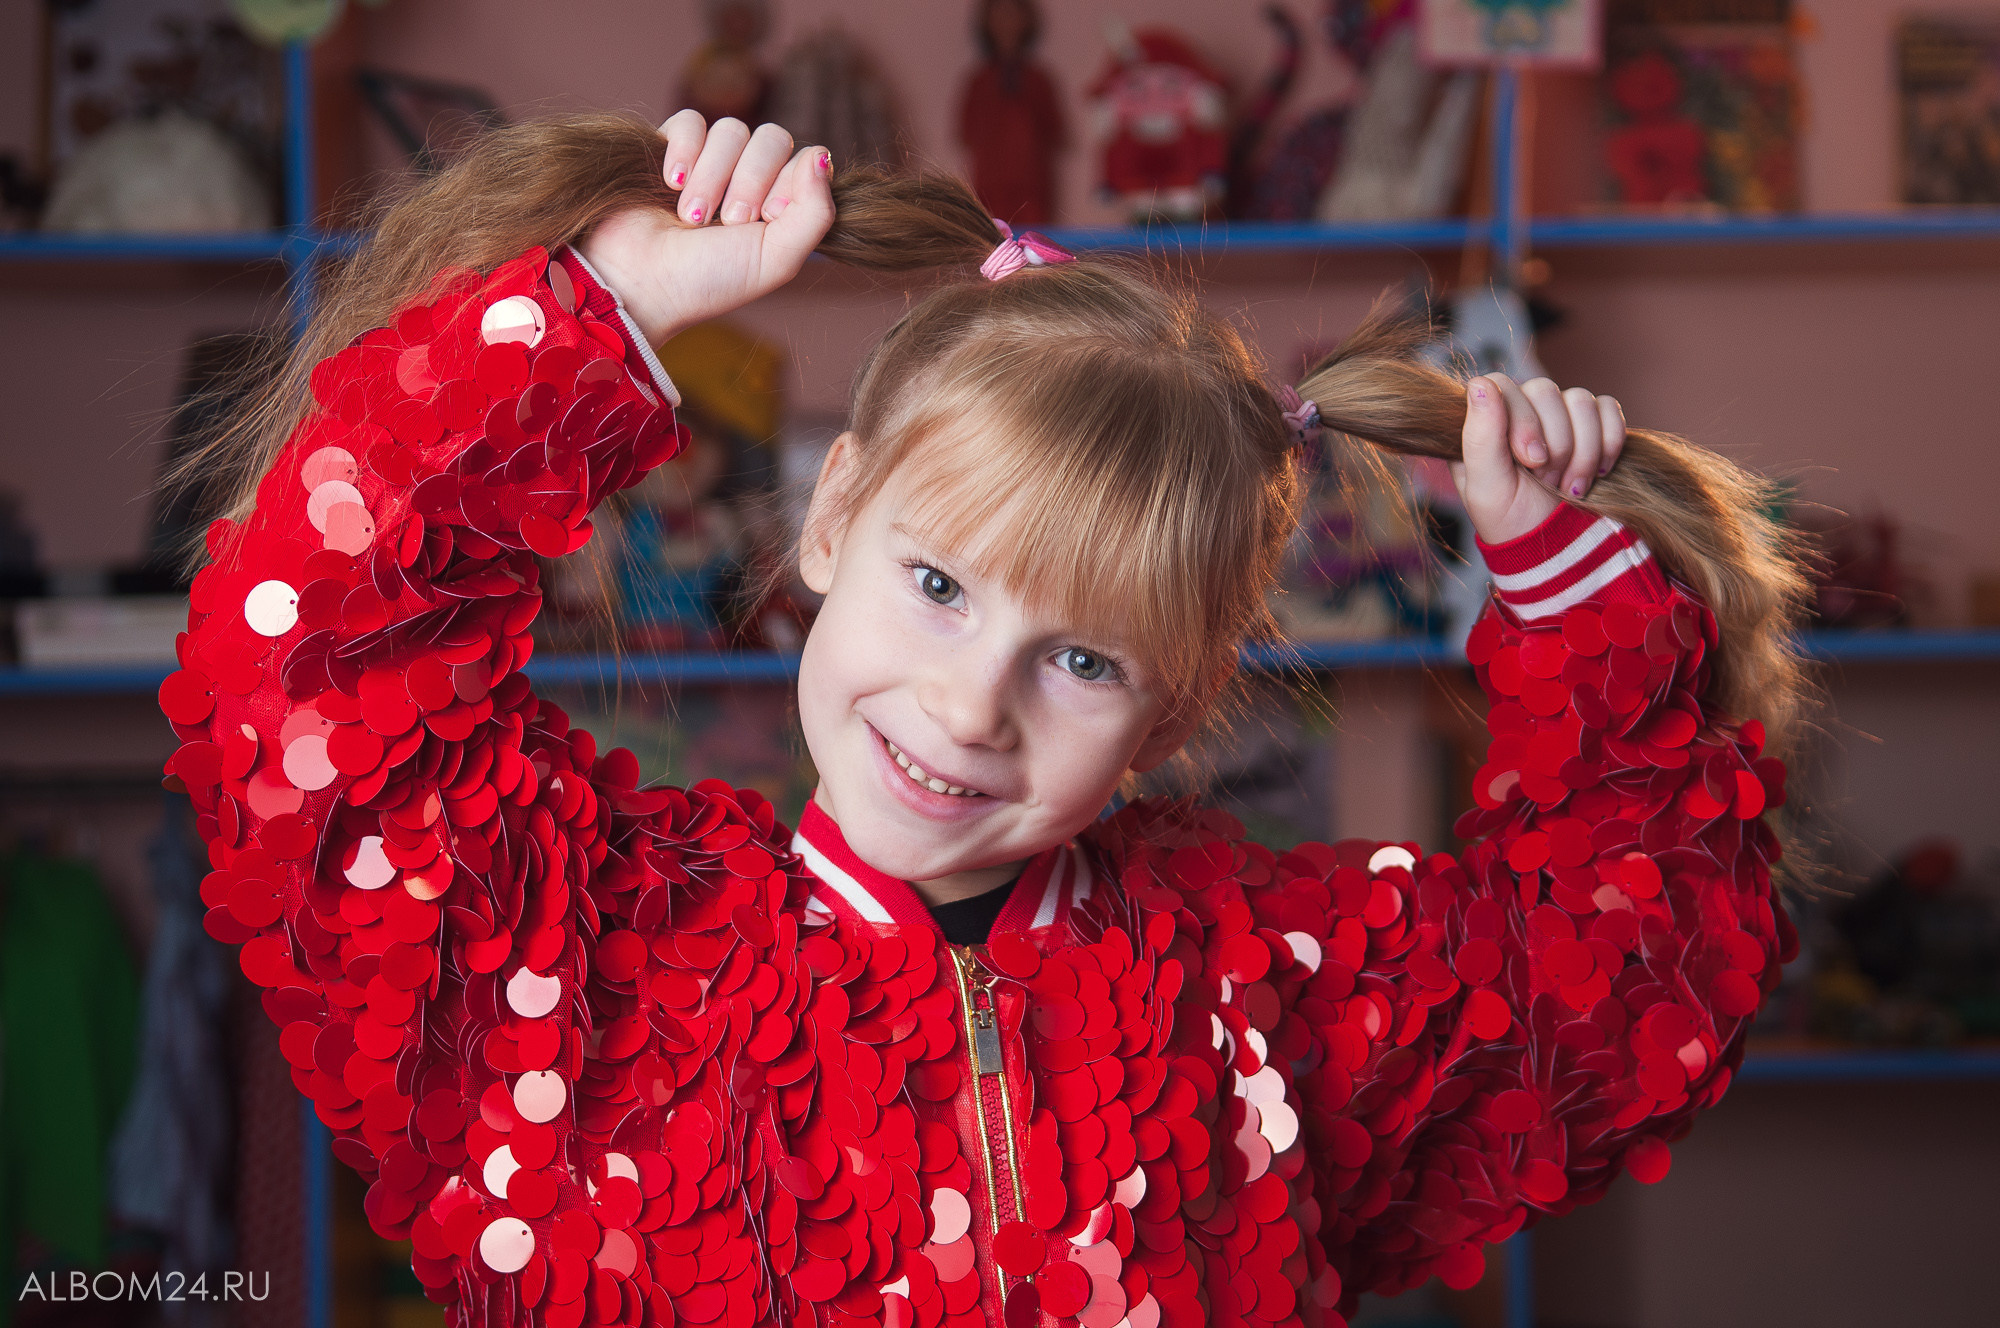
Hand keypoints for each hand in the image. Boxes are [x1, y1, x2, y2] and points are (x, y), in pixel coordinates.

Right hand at [578, 110, 835, 345]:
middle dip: (750, 180)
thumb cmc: (708, 281)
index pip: (804, 160)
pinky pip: (690, 121)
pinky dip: (682, 150)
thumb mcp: (776, 260)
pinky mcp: (669, 148)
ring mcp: (709, 163)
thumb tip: (821, 154)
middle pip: (772, 138)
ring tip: (691, 217)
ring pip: (731, 130)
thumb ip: (815, 214)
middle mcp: (747, 181)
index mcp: (778, 207)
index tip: (765, 219)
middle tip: (727, 221)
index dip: (786, 183)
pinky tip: (671, 183)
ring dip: (712, 176)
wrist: (640, 282)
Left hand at [1451, 373, 1626, 544]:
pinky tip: (1597, 473)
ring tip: (1569, 485)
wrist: (1560, 548)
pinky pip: (1609, 410)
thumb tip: (1481, 384)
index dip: (1522, 419)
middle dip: (1554, 444)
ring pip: (1580, 400)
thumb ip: (1479, 436)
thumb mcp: (1486, 487)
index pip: (1502, 385)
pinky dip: (1608, 443)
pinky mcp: (1594, 426)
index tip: (1531, 460)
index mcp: (1486, 424)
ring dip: (1582, 450)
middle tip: (1547, 480)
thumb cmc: (1513, 521)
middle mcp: (1522, 412)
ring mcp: (1559, 417)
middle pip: (1545, 390)